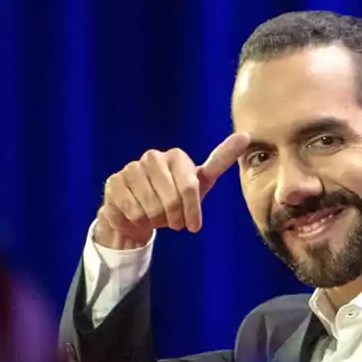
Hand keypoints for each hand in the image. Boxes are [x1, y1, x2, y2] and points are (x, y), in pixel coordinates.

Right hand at [95, 132, 249, 248]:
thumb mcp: (199, 185)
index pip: (191, 186)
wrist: (138, 216)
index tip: (193, 226)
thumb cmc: (173, 201)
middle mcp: (152, 158)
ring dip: (156, 220)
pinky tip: (137, 215)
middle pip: (173, 199)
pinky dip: (138, 220)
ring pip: (152, 208)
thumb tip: (246, 135)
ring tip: (154, 216)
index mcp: (176, 157)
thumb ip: (219, 161)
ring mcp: (131, 169)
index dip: (192, 210)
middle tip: (172, 222)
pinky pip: (133, 211)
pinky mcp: (114, 183)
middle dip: (175, 218)